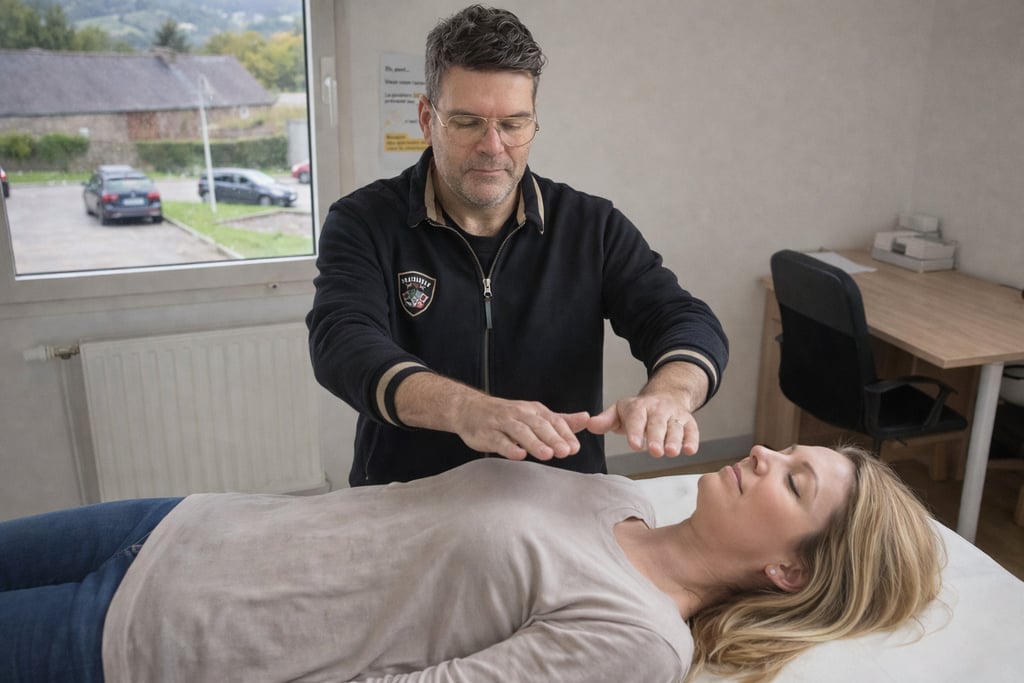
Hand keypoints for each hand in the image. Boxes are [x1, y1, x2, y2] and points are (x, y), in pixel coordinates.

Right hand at [450, 395, 589, 460]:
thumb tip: (586, 418)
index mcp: (533, 410)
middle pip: (538, 425)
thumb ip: (560, 420)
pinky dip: (509, 447)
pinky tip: (518, 455)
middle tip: (566, 451)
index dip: (564, 433)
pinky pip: (498, 440)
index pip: (552, 420)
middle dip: (553, 438)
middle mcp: (518, 413)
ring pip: (520, 432)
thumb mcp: (535, 414)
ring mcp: (501, 423)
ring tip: (547, 454)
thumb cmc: (506, 415)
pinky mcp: (486, 433)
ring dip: (534, 443)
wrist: (470, 409)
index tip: (574, 447)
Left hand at [586, 360, 707, 457]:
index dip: (635, 432)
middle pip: (657, 423)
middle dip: (656, 437)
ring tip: (671, 452)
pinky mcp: (688, 422)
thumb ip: (606, 420)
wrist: (665, 396)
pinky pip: (691, 430)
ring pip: (675, 427)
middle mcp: (658, 409)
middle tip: (654, 451)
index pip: (636, 418)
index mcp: (639, 406)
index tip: (635, 445)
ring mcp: (674, 415)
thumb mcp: (620, 412)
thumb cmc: (638, 411)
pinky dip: (692, 440)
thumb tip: (590, 425)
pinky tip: (690, 450)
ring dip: (674, 440)